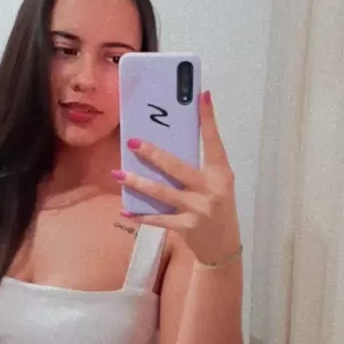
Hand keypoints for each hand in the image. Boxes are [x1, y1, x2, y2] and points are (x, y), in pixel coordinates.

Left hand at [112, 91, 240, 265]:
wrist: (224, 247)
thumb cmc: (217, 207)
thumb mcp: (217, 184)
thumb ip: (199, 165)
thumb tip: (170, 141)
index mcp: (221, 173)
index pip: (214, 142)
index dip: (207, 119)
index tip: (200, 96)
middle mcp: (211, 189)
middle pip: (178, 167)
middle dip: (153, 154)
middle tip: (132, 142)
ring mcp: (198, 210)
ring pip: (162, 193)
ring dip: (138, 183)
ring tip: (118, 174)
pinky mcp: (186, 228)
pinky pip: (158, 219)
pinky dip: (141, 215)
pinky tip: (125, 209)